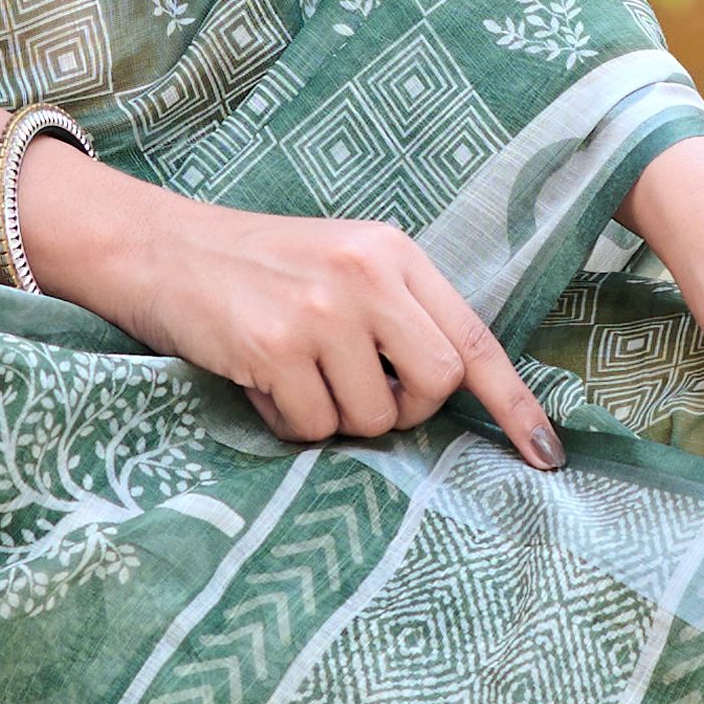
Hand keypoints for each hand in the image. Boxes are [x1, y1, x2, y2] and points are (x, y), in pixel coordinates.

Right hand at [19, 157, 563, 470]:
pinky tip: (259, 381)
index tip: (546, 456)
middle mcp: (367, 275)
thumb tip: (444, 397)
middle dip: (402, 412)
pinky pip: (310, 426)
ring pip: (370, 418)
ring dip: (331, 418)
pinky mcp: (275, 346)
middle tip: (357, 397)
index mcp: (394, 254)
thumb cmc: (254, 269)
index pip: (474, 339)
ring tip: (291, 375)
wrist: (157, 248)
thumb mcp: (339, 266)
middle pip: (435, 386)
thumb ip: (396, 315)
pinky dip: (286, 422)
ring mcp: (322, 310)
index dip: (515, 404)